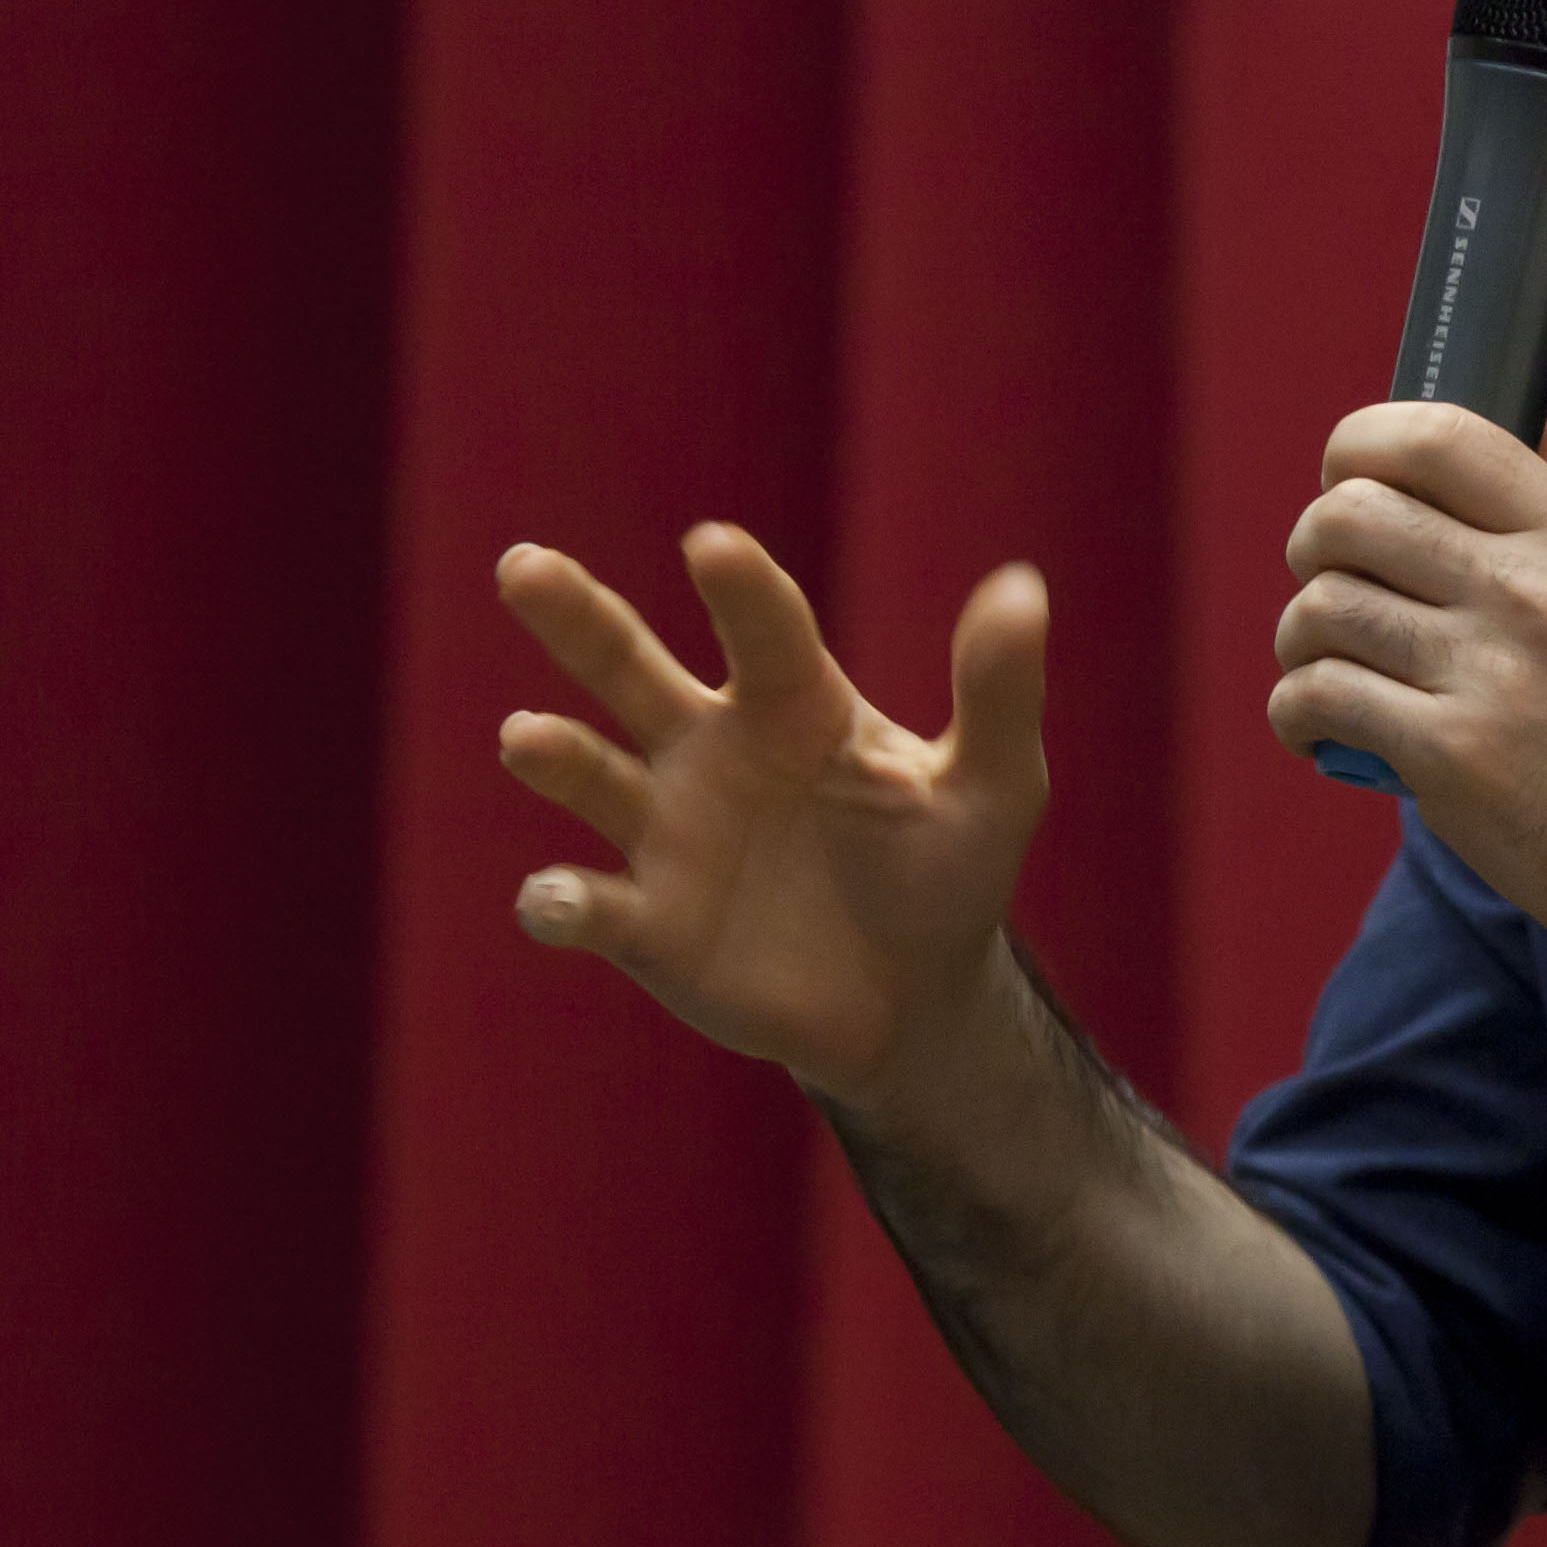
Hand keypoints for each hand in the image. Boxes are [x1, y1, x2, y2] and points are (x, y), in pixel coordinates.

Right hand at [495, 525, 1048, 1108]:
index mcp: (792, 701)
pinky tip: (555, 898)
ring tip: (527, 738)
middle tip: (523, 566)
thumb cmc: (949, 870)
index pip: (763, 631)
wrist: (916, 1002)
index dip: (740, 589)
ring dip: (556, 755)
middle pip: (627, 668)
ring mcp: (667, 834)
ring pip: (591, 777)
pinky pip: (593, 905)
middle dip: (575, 617)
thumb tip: (1023, 586)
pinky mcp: (649, 926)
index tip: (713, 544)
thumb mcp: (994, 787)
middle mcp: (709, 748)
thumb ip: (998, 692)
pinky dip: (564, 900)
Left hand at [1264, 402, 1546, 961]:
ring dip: (1299, 640)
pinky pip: (1318, 697)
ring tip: (1324, 669)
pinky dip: (1296, 712)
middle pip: (1349, 514)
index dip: (1359, 444)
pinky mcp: (1449, 755)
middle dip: (1312, 548)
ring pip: (1320, 607)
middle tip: (1332, 590)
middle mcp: (1528, 590)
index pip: (1437, 435)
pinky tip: (1320, 731)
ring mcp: (1486, 672)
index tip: (1345, 480)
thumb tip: (1522, 418)